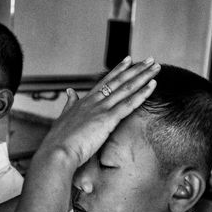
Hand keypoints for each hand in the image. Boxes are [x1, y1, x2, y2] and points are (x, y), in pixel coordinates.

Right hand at [36, 57, 159, 168]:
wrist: (56, 152)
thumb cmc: (59, 142)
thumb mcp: (63, 118)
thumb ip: (69, 104)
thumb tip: (69, 92)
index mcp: (84, 101)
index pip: (105, 81)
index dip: (118, 70)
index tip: (129, 60)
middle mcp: (94, 101)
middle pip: (119, 80)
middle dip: (136, 69)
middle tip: (150, 59)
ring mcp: (101, 109)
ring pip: (126, 88)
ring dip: (143, 76)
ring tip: (155, 66)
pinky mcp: (107, 119)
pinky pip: (128, 104)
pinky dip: (142, 93)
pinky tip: (152, 85)